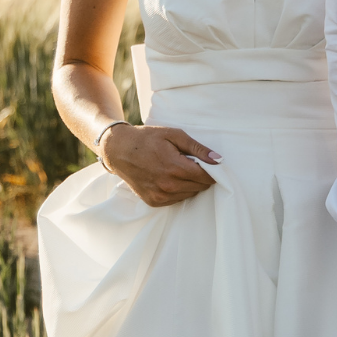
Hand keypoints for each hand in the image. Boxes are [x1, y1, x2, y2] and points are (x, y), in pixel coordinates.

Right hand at [100, 121, 220, 206]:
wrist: (118, 150)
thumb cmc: (147, 139)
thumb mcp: (174, 135)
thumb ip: (198, 148)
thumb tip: (218, 160)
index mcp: (175, 167)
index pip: (206, 177)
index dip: (213, 171)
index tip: (211, 165)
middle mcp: (168, 185)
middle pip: (200, 187)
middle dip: (201, 176)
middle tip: (191, 163)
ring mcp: (160, 196)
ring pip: (190, 194)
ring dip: (190, 184)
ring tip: (178, 169)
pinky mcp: (154, 202)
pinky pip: (177, 199)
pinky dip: (179, 190)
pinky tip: (170, 177)